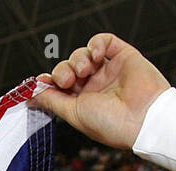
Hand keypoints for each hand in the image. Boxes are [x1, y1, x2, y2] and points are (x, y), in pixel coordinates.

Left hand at [33, 33, 171, 150]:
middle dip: (63, 71)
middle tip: (68, 80)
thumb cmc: (111, 123)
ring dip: (78, 59)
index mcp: (84, 103)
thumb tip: (31, 95)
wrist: (144, 119)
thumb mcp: (74, 114)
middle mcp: (96, 86)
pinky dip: (95, 44)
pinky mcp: (124, 56)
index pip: (60, 86)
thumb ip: (53, 101)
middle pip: (68, 68)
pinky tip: (96, 55)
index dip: (50, 82)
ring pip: (83, 54)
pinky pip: (104, 40)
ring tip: (85, 71)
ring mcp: (109, 70)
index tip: (40, 83)